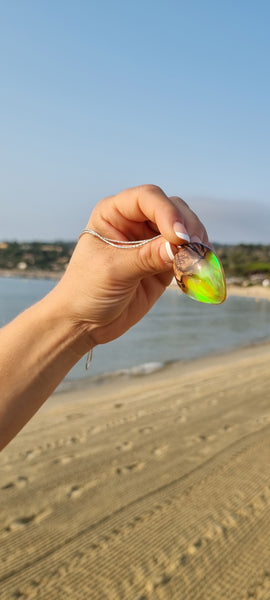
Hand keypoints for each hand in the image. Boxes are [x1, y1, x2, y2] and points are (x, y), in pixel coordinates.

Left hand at [55, 185, 208, 350]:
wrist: (84, 323)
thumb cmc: (87, 290)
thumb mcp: (115, 271)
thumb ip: (147, 257)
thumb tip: (180, 247)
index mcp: (113, 213)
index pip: (147, 199)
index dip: (167, 212)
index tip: (179, 237)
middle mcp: (134, 221)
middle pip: (172, 209)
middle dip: (187, 226)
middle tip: (196, 248)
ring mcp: (150, 241)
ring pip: (184, 229)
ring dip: (196, 241)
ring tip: (201, 259)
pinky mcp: (162, 263)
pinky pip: (186, 254)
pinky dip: (196, 259)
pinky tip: (200, 269)